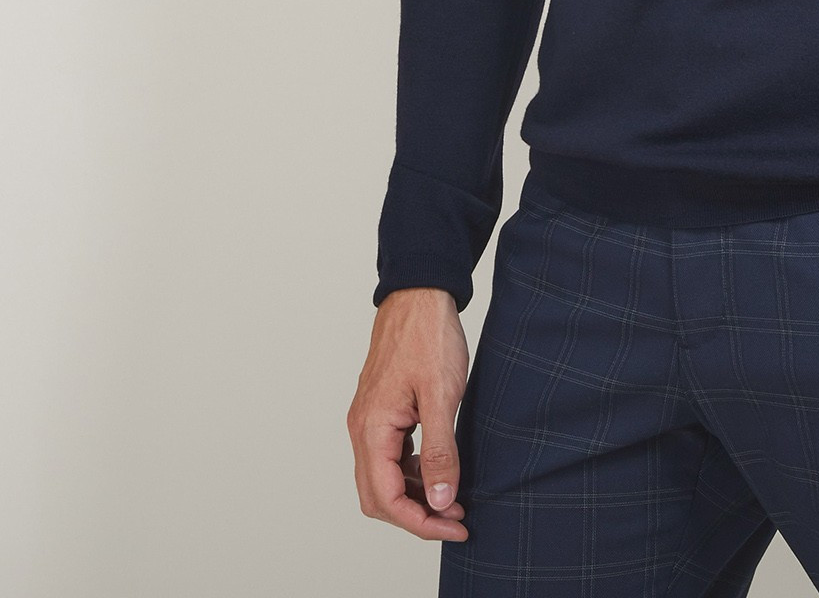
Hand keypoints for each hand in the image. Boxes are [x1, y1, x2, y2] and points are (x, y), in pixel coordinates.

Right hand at [348, 286, 470, 542]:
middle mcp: (362, 428)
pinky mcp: (381, 410)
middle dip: (416, 515)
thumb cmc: (429, 336)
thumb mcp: (443, 396)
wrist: (420, 293)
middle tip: (456, 517)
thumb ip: (440, 451)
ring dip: (415, 494)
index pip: (387, 499)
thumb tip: (441, 499)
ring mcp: (370, 419)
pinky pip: (390, 456)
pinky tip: (439, 467)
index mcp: (372, 428)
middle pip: (379, 497)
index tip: (455, 526)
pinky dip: (412, 471)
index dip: (421, 522)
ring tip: (454, 496)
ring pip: (383, 478)